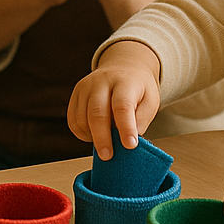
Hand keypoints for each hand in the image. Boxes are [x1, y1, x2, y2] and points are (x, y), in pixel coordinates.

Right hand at [67, 40, 159, 158]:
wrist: (124, 67)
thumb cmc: (138, 89)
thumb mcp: (150, 101)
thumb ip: (141, 121)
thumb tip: (128, 143)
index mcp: (125, 81)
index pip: (122, 105)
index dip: (125, 127)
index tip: (130, 146)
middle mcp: (101, 81)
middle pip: (97, 112)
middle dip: (102, 138)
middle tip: (108, 156)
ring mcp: (85, 87)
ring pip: (82, 118)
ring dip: (92, 136)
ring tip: (106, 143)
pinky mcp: (75, 94)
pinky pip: (73, 120)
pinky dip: (82, 133)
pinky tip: (94, 134)